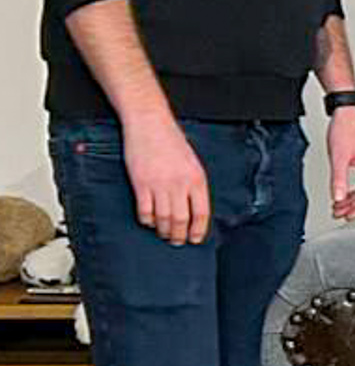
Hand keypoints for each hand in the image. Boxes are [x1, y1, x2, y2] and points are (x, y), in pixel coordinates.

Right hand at [125, 115, 210, 244]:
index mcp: (197, 179)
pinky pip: (145, 211)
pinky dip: (147, 220)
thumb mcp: (192, 163)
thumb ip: (193, 184)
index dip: (199, 230)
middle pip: (181, 220)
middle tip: (176, 242)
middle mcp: (180, 184)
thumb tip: (193, 207)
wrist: (150, 124)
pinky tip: (149, 221)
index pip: (202, 213)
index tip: (195, 239)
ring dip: (163, 230)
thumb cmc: (171, 142)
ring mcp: (160, 185)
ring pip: (163, 218)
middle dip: (179, 235)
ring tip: (163, 234)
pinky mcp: (141, 184)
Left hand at [327, 108, 354, 219]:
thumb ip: (339, 180)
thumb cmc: (346, 130)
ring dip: (351, 199)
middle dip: (353, 206)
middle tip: (339, 214)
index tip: (349, 217)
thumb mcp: (339, 158)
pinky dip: (352, 189)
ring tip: (337, 206)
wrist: (346, 113)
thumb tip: (338, 198)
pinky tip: (342, 193)